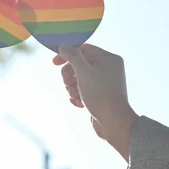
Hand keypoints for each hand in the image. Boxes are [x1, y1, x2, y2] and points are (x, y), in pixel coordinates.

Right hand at [53, 44, 137, 159]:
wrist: (113, 123)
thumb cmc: (100, 96)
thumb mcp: (84, 72)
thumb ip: (73, 56)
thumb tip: (64, 46)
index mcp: (108, 59)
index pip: (83, 49)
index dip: (67, 55)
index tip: (54, 63)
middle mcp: (108, 68)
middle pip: (80, 64)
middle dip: (70, 75)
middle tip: (67, 84)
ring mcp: (105, 82)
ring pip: (79, 78)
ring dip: (72, 87)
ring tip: (75, 96)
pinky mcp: (100, 94)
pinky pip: (84, 89)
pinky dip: (78, 95)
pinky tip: (79, 104)